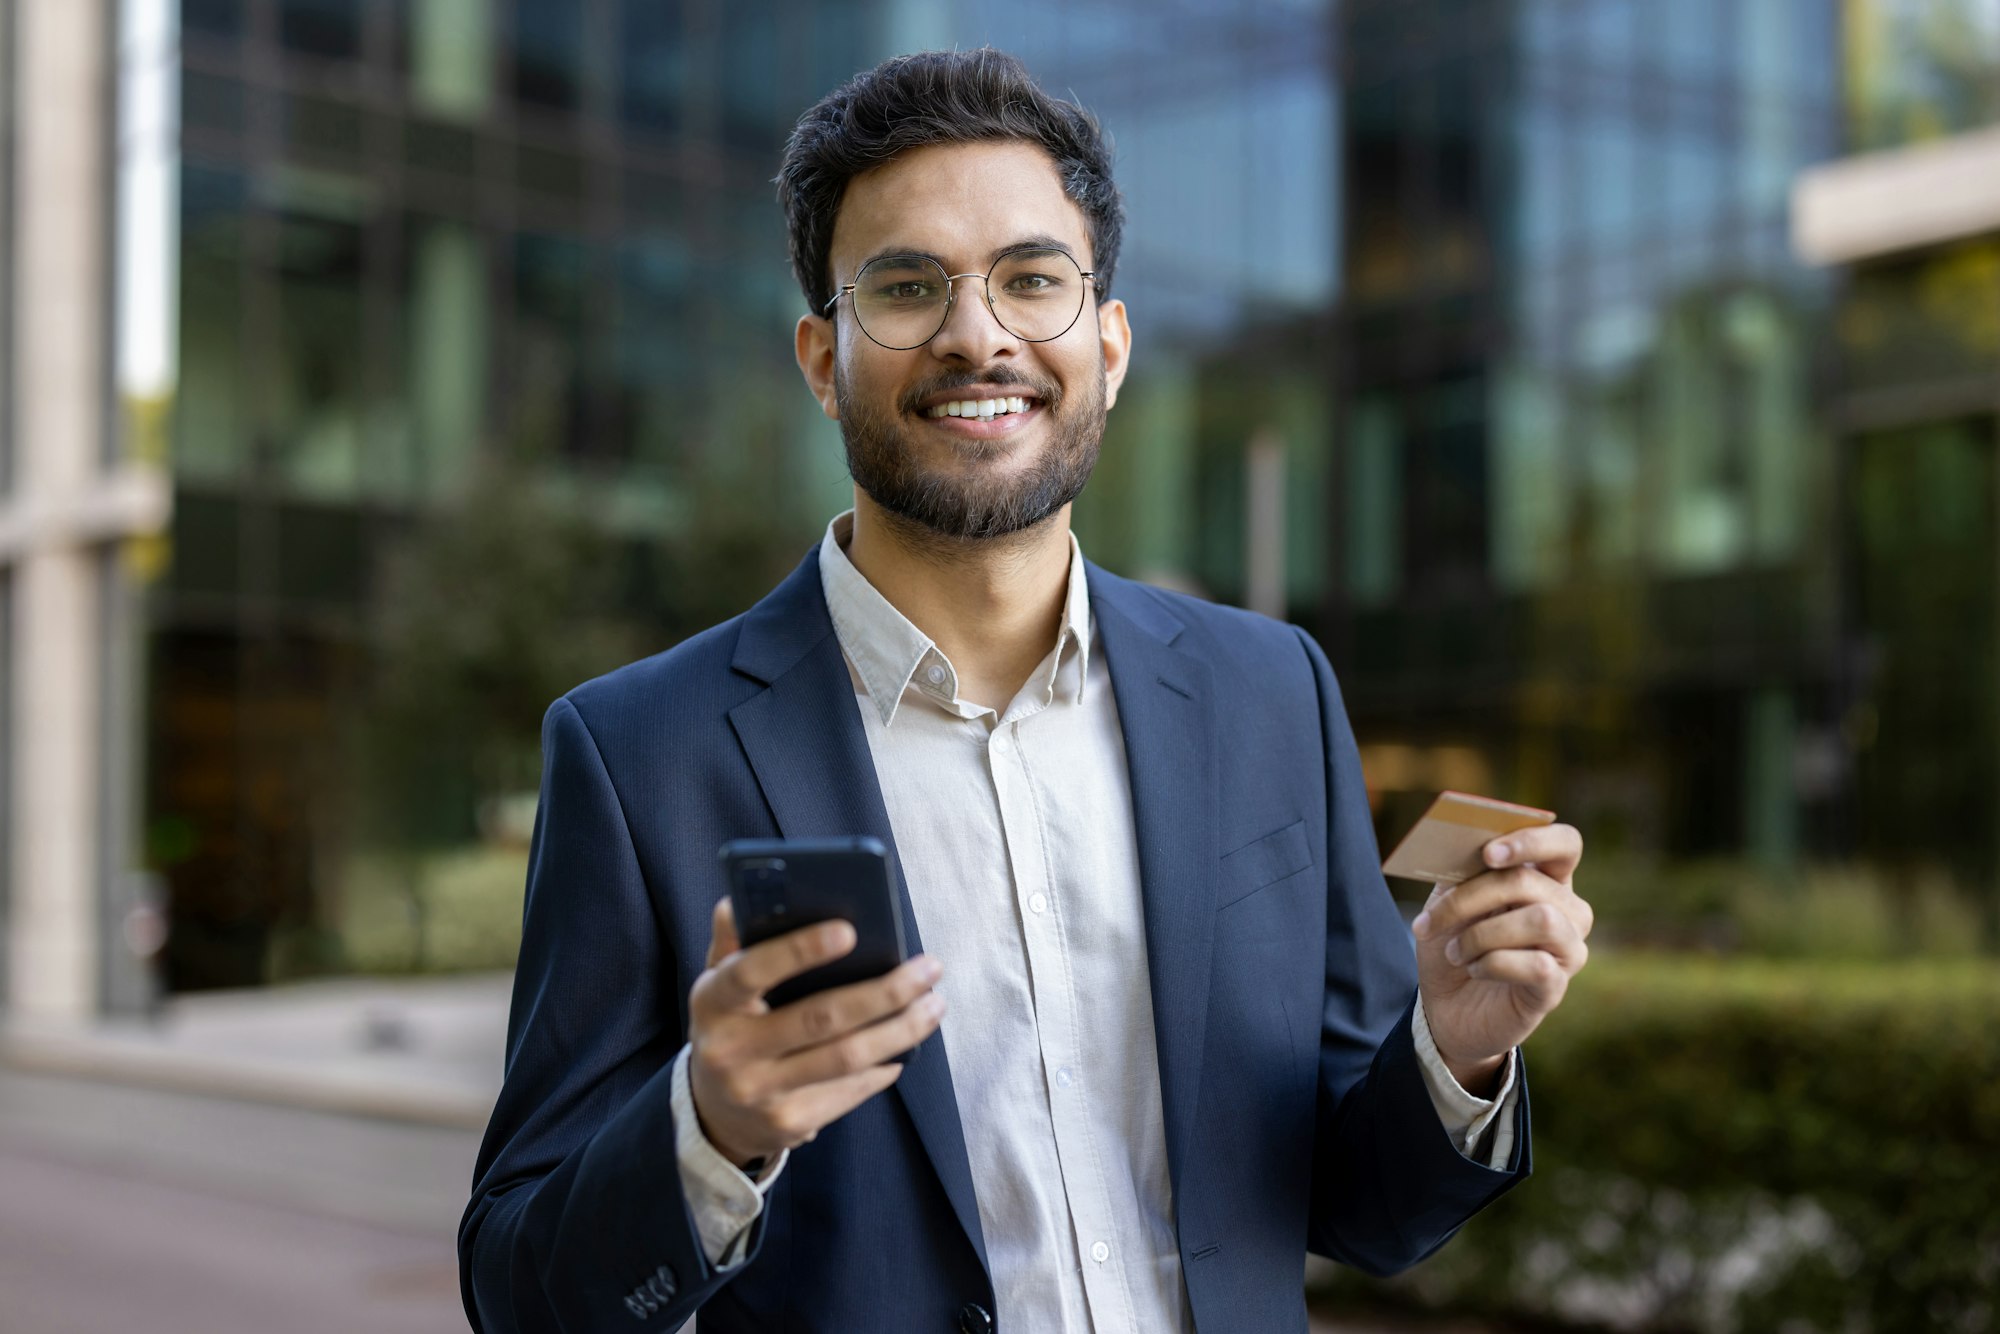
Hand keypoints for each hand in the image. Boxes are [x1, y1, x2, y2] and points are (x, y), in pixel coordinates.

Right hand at [687, 898, 945, 1169]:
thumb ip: (731, 944)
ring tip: (934, 1004)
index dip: (799, 950)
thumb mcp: (718, 985)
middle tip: (929, 969)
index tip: (849, 931)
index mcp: (712, 1002)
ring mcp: (761, 1093)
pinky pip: (850, 1090)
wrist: (716, 1113)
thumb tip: (735, 902)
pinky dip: (885, 1066)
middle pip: (821, 1019)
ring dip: (901, 1030)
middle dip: (885, 992)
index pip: (751, 971)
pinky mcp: (790, 1123)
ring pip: (847, 1058)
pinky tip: (907, 1044)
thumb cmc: (730, 1027)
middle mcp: (730, 1051)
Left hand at [1410, 823, 1590, 1094]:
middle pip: (1531, 881)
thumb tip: (1466, 844)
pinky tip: (1475, 970)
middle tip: (1432, 919)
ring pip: (1541, 920)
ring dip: (1482, 934)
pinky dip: (1492, 964)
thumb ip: (1464, 869)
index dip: (1532, 840)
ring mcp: (1568, 949)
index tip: (1489, 853)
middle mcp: (1567, 911)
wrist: (1445, 1006)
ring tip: (1455, 951)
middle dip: (1471, 896)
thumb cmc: (1453, 943)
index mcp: (1545, 878)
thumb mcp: (1450, 899)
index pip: (1565, 843)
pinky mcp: (1556, 986)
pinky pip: (1536, 965)